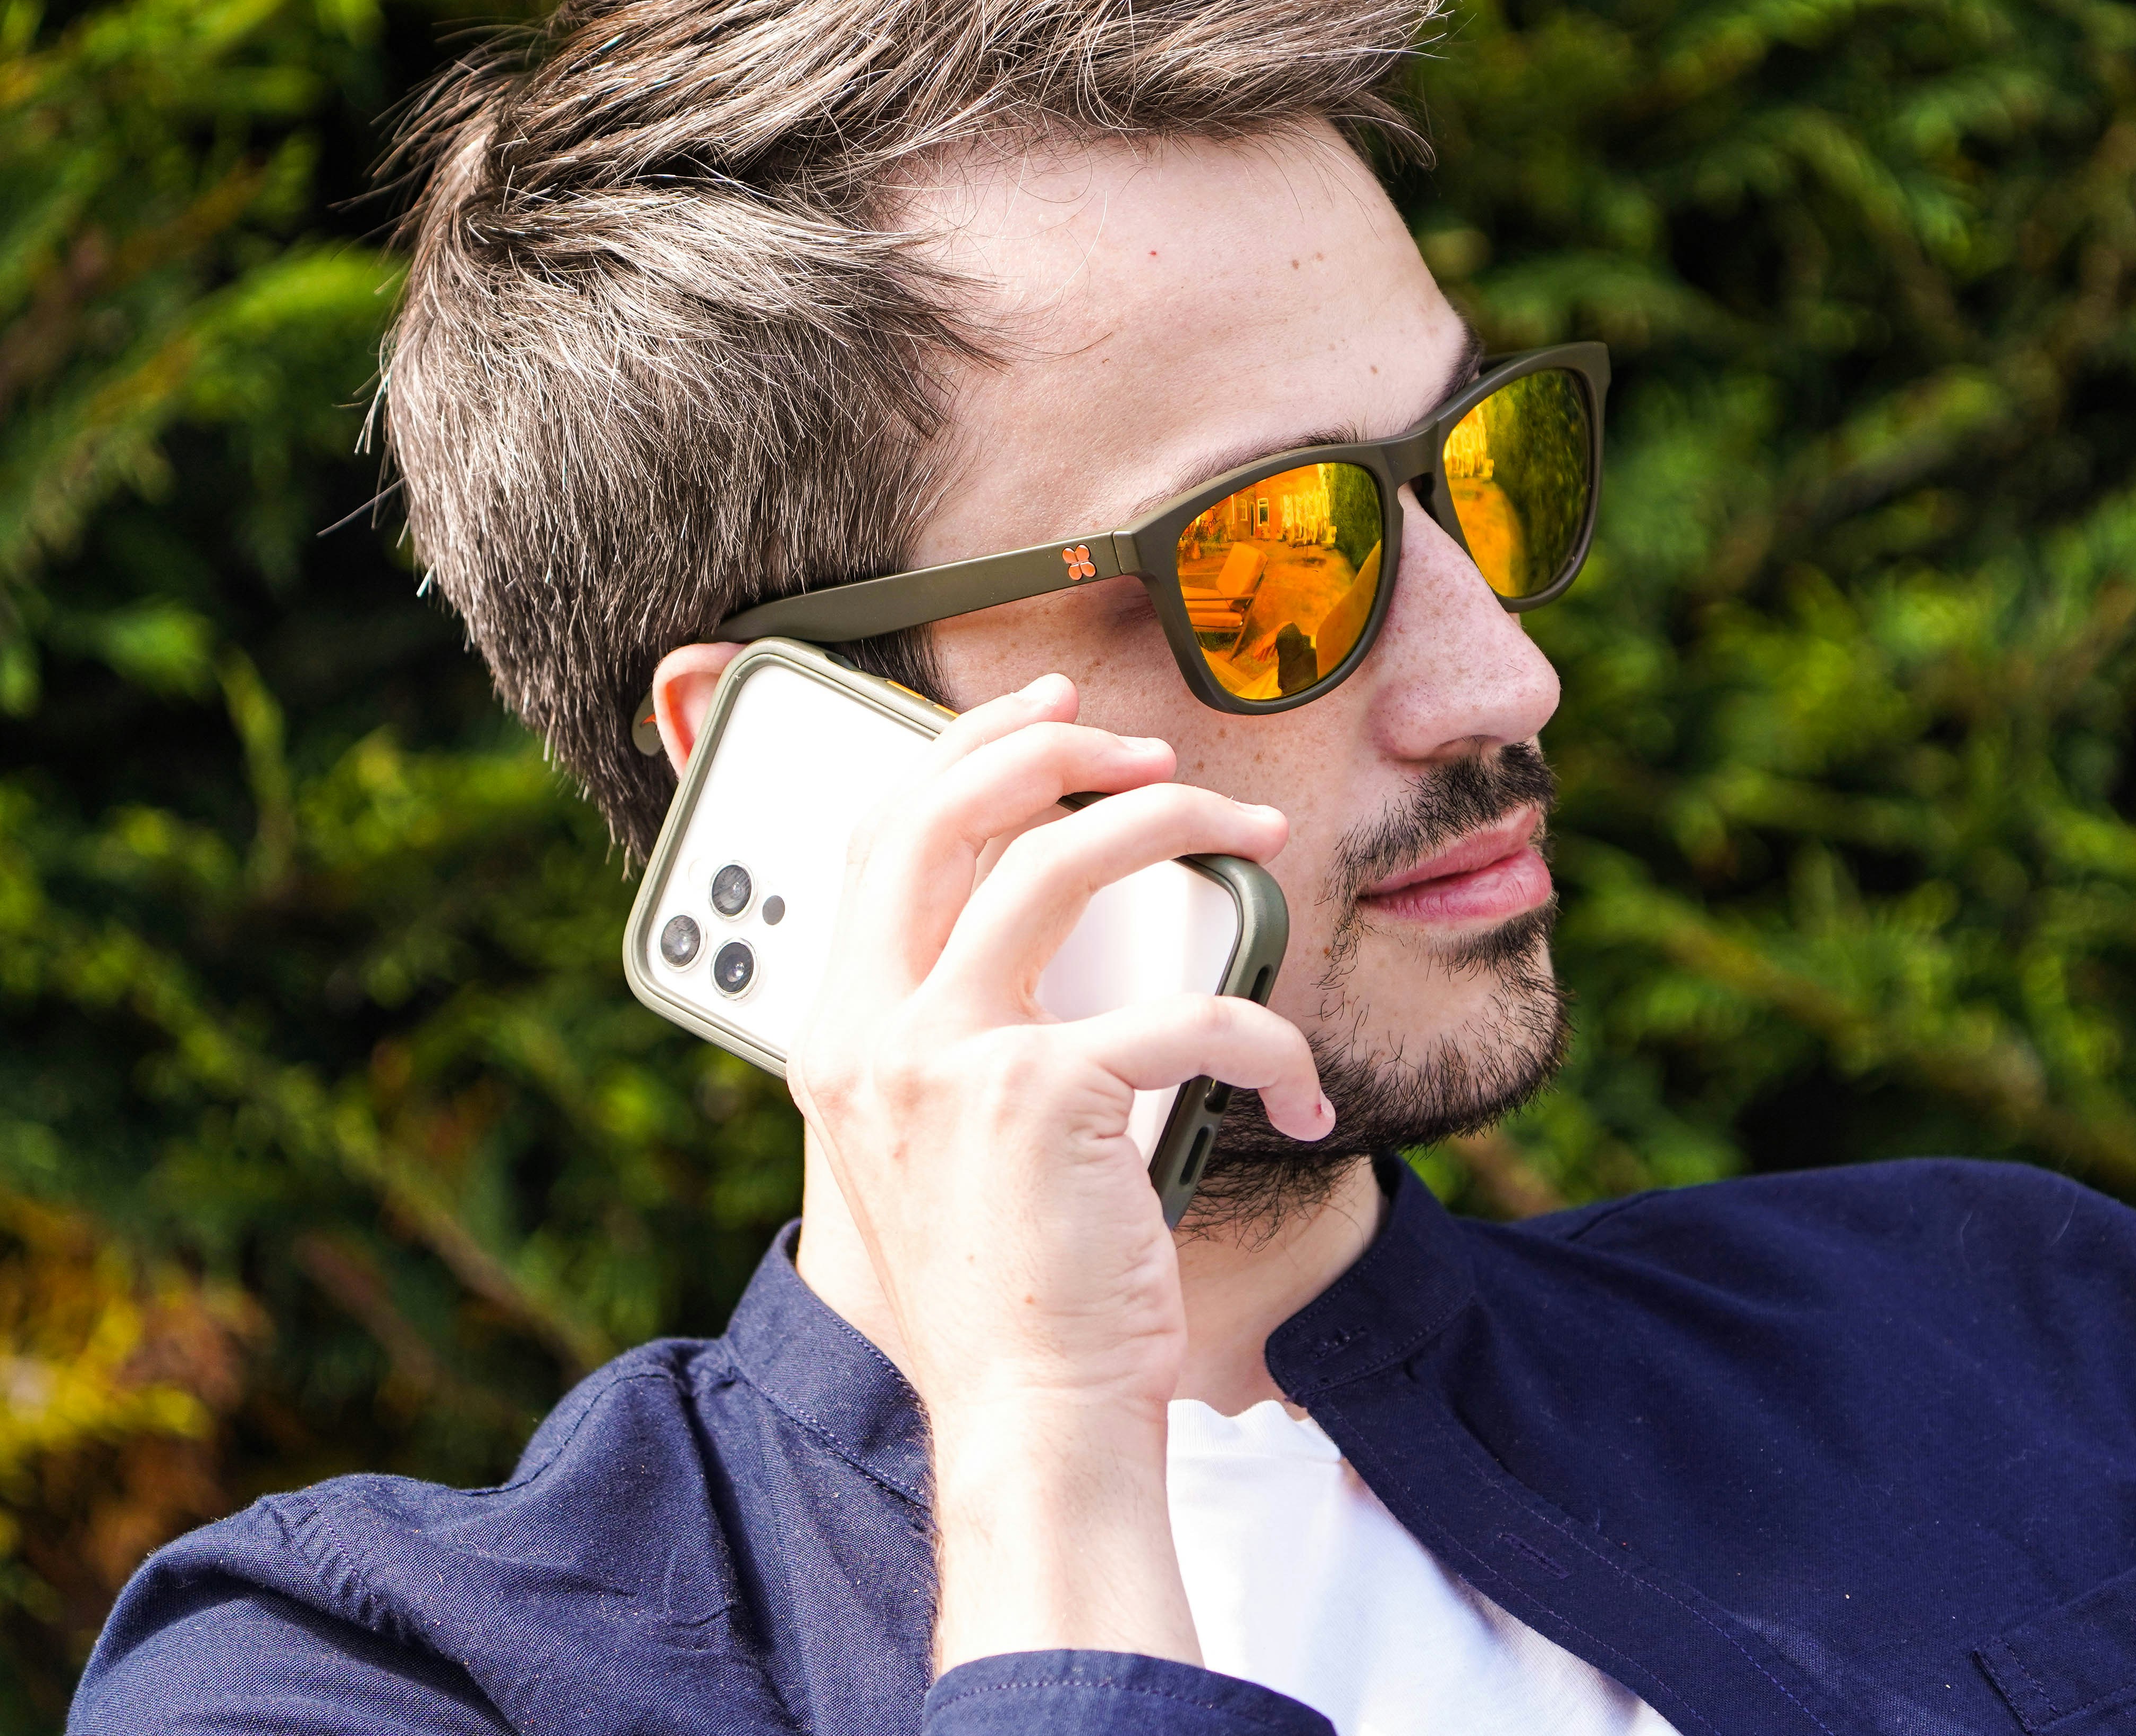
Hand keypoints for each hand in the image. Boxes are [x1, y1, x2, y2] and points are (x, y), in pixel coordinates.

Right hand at [782, 673, 1331, 1669]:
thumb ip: (951, 1035)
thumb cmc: (1004, 1290)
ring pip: (1061, 866)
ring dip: (1176, 828)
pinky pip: (1187, 1011)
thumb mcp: (938, 1144)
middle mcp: (870, 1035)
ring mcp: (946, 1058)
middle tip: (1151, 751)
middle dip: (1052, 750)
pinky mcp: (1044, 1096)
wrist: (1028, 1416)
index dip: (960, 754)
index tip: (1044, 720)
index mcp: (837, 1038)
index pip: (877, 839)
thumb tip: (1036, 923)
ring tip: (1254, 835)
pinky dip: (1268, 1036)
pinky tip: (1298, 1086)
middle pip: (944, 815)